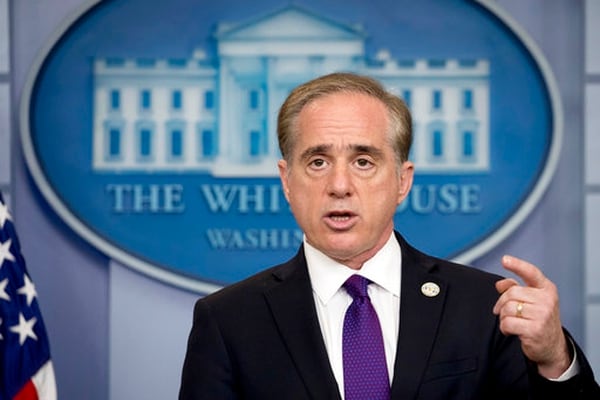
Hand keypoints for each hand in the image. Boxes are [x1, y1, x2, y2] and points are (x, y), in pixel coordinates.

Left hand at [492, 255, 570, 378]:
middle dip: (502, 303)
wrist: (551, 346)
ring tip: (511, 322)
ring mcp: (542, 315)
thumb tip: (500, 284)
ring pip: (507, 308)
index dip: (517, 265)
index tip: (504, 260)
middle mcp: (547, 300)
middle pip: (511, 293)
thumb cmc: (538, 320)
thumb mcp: (532, 301)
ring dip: (503, 317)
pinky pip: (507, 323)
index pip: (531, 273)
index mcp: (546, 289)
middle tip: (502, 312)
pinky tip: (511, 331)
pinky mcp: (535, 330)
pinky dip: (504, 328)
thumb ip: (516, 288)